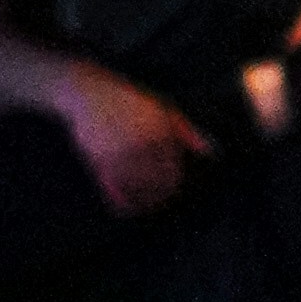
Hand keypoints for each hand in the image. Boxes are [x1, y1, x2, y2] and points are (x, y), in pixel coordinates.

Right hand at [59, 67, 214, 215]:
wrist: (87, 91)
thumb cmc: (130, 101)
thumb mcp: (163, 110)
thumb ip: (187, 131)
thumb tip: (212, 153)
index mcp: (159, 130)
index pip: (173, 168)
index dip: (172, 184)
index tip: (170, 192)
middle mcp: (140, 141)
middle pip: (156, 181)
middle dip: (159, 195)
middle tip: (158, 203)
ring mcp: (118, 149)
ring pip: (136, 188)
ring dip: (142, 202)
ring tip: (145, 208)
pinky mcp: (98, 158)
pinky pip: (113, 189)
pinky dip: (121, 203)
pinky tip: (125, 209)